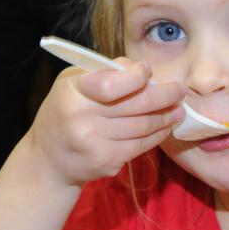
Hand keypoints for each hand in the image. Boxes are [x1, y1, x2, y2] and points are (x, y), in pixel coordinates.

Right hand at [27, 59, 184, 185]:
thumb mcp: (74, 83)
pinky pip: (140, 145)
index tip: (149, 71)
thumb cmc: (66, 111)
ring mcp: (94, 143)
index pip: (112, 83)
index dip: (137, 77)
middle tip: (180, 91)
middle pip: (136, 105)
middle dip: (165, 96)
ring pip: (143, 126)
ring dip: (166, 117)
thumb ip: (106, 72)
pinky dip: (156, 135)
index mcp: (72, 91)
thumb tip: (140, 68)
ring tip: (177, 110)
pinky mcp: (106, 161)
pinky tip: (164, 127)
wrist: (48, 158)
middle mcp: (81, 118)